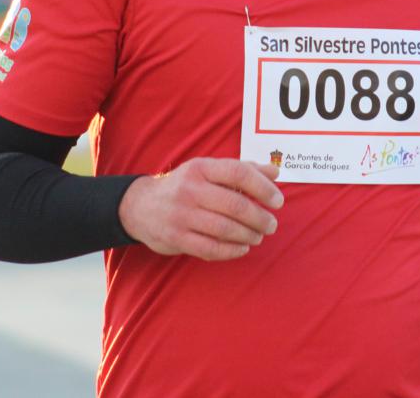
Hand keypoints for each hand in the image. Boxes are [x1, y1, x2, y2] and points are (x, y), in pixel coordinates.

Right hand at [118, 158, 282, 260]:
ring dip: (249, 235)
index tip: (278, 201)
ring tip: (259, 236)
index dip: (263, 187)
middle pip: (235, 204)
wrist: (140, 206)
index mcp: (201, 168)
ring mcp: (181, 215)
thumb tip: (276, 172)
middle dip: (260, 217)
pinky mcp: (176, 238)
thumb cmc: (185, 186)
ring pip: (225, 229)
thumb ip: (243, 169)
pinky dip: (232, 250)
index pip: (239, 173)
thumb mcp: (208, 170)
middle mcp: (190, 189)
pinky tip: (243, 248)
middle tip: (271, 224)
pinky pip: (211, 248)